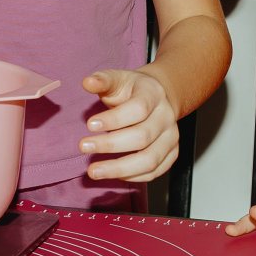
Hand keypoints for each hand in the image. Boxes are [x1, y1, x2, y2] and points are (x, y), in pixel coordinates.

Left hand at [78, 68, 179, 182]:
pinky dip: (132, 176)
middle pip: (143, 137)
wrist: (157, 96)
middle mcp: (166, 117)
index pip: (139, 109)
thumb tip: (87, 82)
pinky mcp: (171, 154)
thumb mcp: (118, 79)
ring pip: (150, 160)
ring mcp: (171, 138)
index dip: (114, 119)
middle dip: (110, 145)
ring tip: (94, 171)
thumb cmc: (133, 90)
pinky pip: (153, 172)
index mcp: (154, 94)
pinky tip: (112, 173)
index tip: (89, 124)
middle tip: (84, 147)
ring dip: (119, 169)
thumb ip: (102, 80)